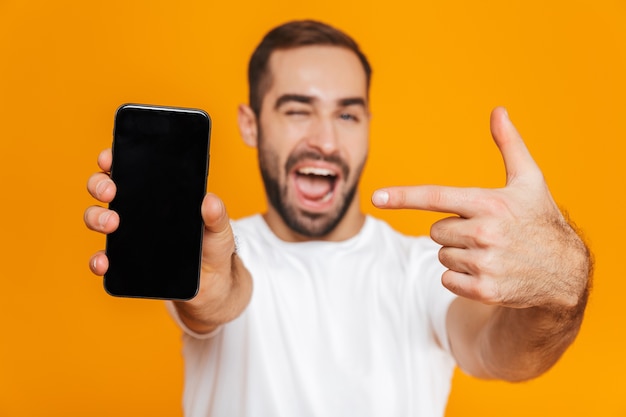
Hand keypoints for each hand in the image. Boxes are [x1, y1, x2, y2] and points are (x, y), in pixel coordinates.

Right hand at [84, 149, 251, 329]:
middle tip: (111, 192)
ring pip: (97, 217)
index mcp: (158, 194)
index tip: (109, 158)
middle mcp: (137, 209)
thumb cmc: (214, 248)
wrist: (211, 284)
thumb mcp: (219, 230)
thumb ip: (217, 216)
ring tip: (111, 224)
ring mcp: (128, 235)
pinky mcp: (125, 261)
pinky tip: (104, 262)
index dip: (113, 158)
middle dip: (100, 184)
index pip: (130, 168)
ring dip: (96, 217)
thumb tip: (210, 201)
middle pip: (105, 188)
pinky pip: (102, 257)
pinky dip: (97, 259)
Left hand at [372, 107, 589, 309]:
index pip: (435, 197)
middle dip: (453, 231)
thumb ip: (510, 145)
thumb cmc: (539, 219)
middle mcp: (484, 233)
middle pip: (435, 231)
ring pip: (441, 256)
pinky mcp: (485, 290)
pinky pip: (447, 280)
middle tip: (485, 232)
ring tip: (491, 253)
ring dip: (459, 255)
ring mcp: (485, 264)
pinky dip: (461, 278)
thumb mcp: (530, 180)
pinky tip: (488, 273)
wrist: (565, 272)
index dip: (403, 196)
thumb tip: (498, 111)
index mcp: (489, 203)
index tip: (376, 196)